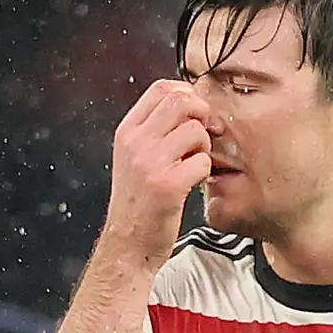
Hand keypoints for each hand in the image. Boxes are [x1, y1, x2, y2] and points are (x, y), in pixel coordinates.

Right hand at [103, 80, 212, 269]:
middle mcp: (136, 142)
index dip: (187, 94)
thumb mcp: (134, 158)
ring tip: (195, 164)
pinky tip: (194, 183)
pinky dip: (205, 171)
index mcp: (128, 132)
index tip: (195, 115)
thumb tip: (186, 103)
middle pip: (181, 101)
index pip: (161, 88)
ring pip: (195, 130)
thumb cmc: (138, 203)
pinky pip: (202, 161)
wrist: (128, 244)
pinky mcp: (168, 185)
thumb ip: (153, 131)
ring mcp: (150, 163)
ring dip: (205, 146)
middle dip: (202, 115)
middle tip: (204, 136)